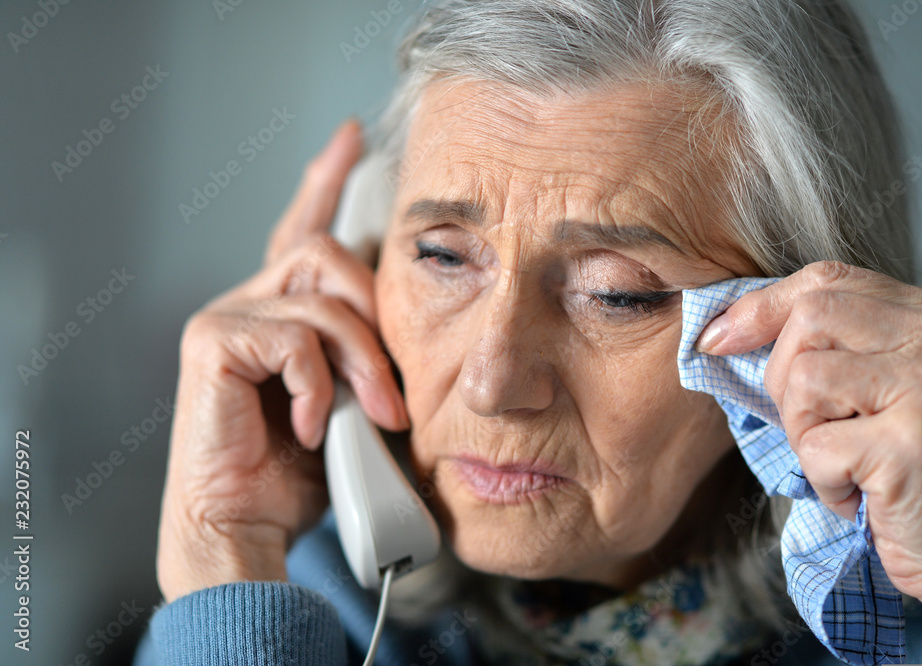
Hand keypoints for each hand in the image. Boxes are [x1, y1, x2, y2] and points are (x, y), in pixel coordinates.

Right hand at [156, 120, 408, 602]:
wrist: (249, 525)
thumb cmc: (304, 470)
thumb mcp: (355, 398)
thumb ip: (370, 351)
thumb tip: (415, 318)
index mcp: (283, 312)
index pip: (305, 229)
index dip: (327, 180)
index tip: (354, 139)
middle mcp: (250, 303)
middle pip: (329, 254)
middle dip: (378, 317)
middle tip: (391, 392)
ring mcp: (226, 318)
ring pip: (321, 295)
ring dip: (361, 358)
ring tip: (369, 414)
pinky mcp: (211, 342)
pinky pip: (293, 337)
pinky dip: (316, 384)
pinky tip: (308, 425)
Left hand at [697, 261, 921, 662]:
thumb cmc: (913, 473)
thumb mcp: (876, 390)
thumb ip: (828, 346)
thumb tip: (726, 329)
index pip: (825, 280)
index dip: (761, 307)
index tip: (719, 339)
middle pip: (808, 319)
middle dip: (783, 378)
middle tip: (818, 428)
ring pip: (803, 378)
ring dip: (803, 433)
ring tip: (847, 461)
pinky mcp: (913, 442)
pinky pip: (815, 445)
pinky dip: (822, 480)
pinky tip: (862, 493)